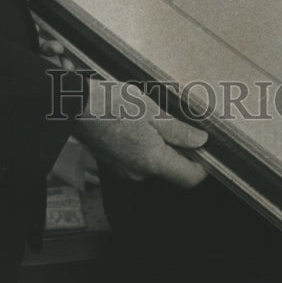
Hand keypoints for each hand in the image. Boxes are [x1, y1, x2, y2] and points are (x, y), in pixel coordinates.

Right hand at [73, 79, 207, 188]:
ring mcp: (125, 170)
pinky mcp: (114, 163)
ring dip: (161, 145)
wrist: (75, 105)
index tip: (206, 147)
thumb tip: (200, 141)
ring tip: (154, 119)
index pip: (190, 178)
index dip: (203, 165)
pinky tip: (138, 123)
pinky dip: (144, 145)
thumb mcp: (151, 110)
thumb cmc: (111, 104)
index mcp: (152, 161)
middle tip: (179, 123)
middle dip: (180, 150)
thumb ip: (178, 130)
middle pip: (172, 170)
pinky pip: (138, 159)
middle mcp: (139, 173)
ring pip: (155, 163)